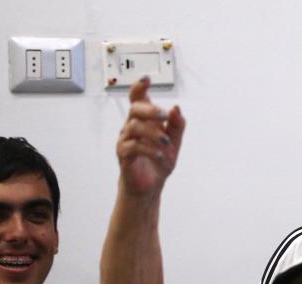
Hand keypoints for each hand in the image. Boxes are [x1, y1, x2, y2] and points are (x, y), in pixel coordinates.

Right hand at [116, 76, 184, 195]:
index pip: (137, 99)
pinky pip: (133, 147)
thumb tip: (176, 108)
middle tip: (165, 115)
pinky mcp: (124, 155)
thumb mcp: (174, 142)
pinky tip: (160, 155)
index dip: (139, 87)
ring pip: (134, 127)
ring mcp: (126, 140)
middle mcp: (132, 127)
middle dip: (150, 109)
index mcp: (144, 121)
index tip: (146, 79)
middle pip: (134, 109)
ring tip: (166, 143)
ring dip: (153, 133)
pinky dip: (149, 150)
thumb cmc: (159, 162)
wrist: (150, 185)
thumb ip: (177, 125)